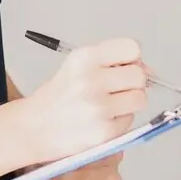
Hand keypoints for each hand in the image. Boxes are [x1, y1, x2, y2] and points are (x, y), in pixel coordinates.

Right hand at [20, 37, 148, 162]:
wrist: (33, 127)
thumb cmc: (58, 97)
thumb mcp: (77, 67)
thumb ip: (110, 62)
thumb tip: (148, 70)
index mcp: (84, 58)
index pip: (131, 48)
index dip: (132, 59)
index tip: (124, 67)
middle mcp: (91, 80)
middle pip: (139, 75)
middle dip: (133, 83)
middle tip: (116, 91)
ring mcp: (98, 107)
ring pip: (140, 99)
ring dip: (129, 103)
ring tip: (108, 106)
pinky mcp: (104, 131)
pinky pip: (130, 121)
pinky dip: (119, 121)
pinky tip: (100, 121)